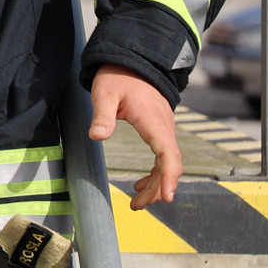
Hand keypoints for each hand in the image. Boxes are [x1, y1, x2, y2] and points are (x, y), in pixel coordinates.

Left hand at [89, 63, 181, 208]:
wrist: (132, 61)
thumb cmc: (117, 76)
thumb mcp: (104, 94)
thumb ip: (102, 116)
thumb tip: (97, 136)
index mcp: (153, 120)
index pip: (168, 153)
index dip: (169, 176)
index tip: (167, 196)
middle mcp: (164, 127)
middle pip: (169, 164)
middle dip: (158, 188)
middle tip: (138, 206)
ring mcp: (164, 128)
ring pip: (167, 163)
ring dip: (157, 183)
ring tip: (138, 202)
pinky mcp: (159, 129)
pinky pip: (163, 156)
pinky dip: (155, 173)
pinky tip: (142, 184)